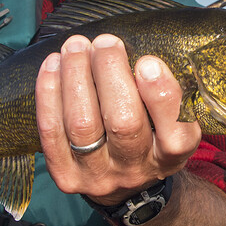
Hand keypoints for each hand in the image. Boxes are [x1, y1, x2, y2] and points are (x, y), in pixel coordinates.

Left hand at [35, 34, 201, 204]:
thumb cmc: (148, 135)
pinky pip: (52, 132)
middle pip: (123, 122)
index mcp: (170, 155)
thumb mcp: (170, 119)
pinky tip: (53, 65)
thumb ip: (162, 92)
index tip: (148, 62)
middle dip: (111, 73)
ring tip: (76, 46)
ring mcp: (98, 175)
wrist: (122, 184)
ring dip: (76, 77)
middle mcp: (135, 169)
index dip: (160, 95)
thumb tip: (141, 60)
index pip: (175, 133)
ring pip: (82, 124)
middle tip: (106, 42)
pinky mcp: (66, 175)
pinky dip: (49, 94)